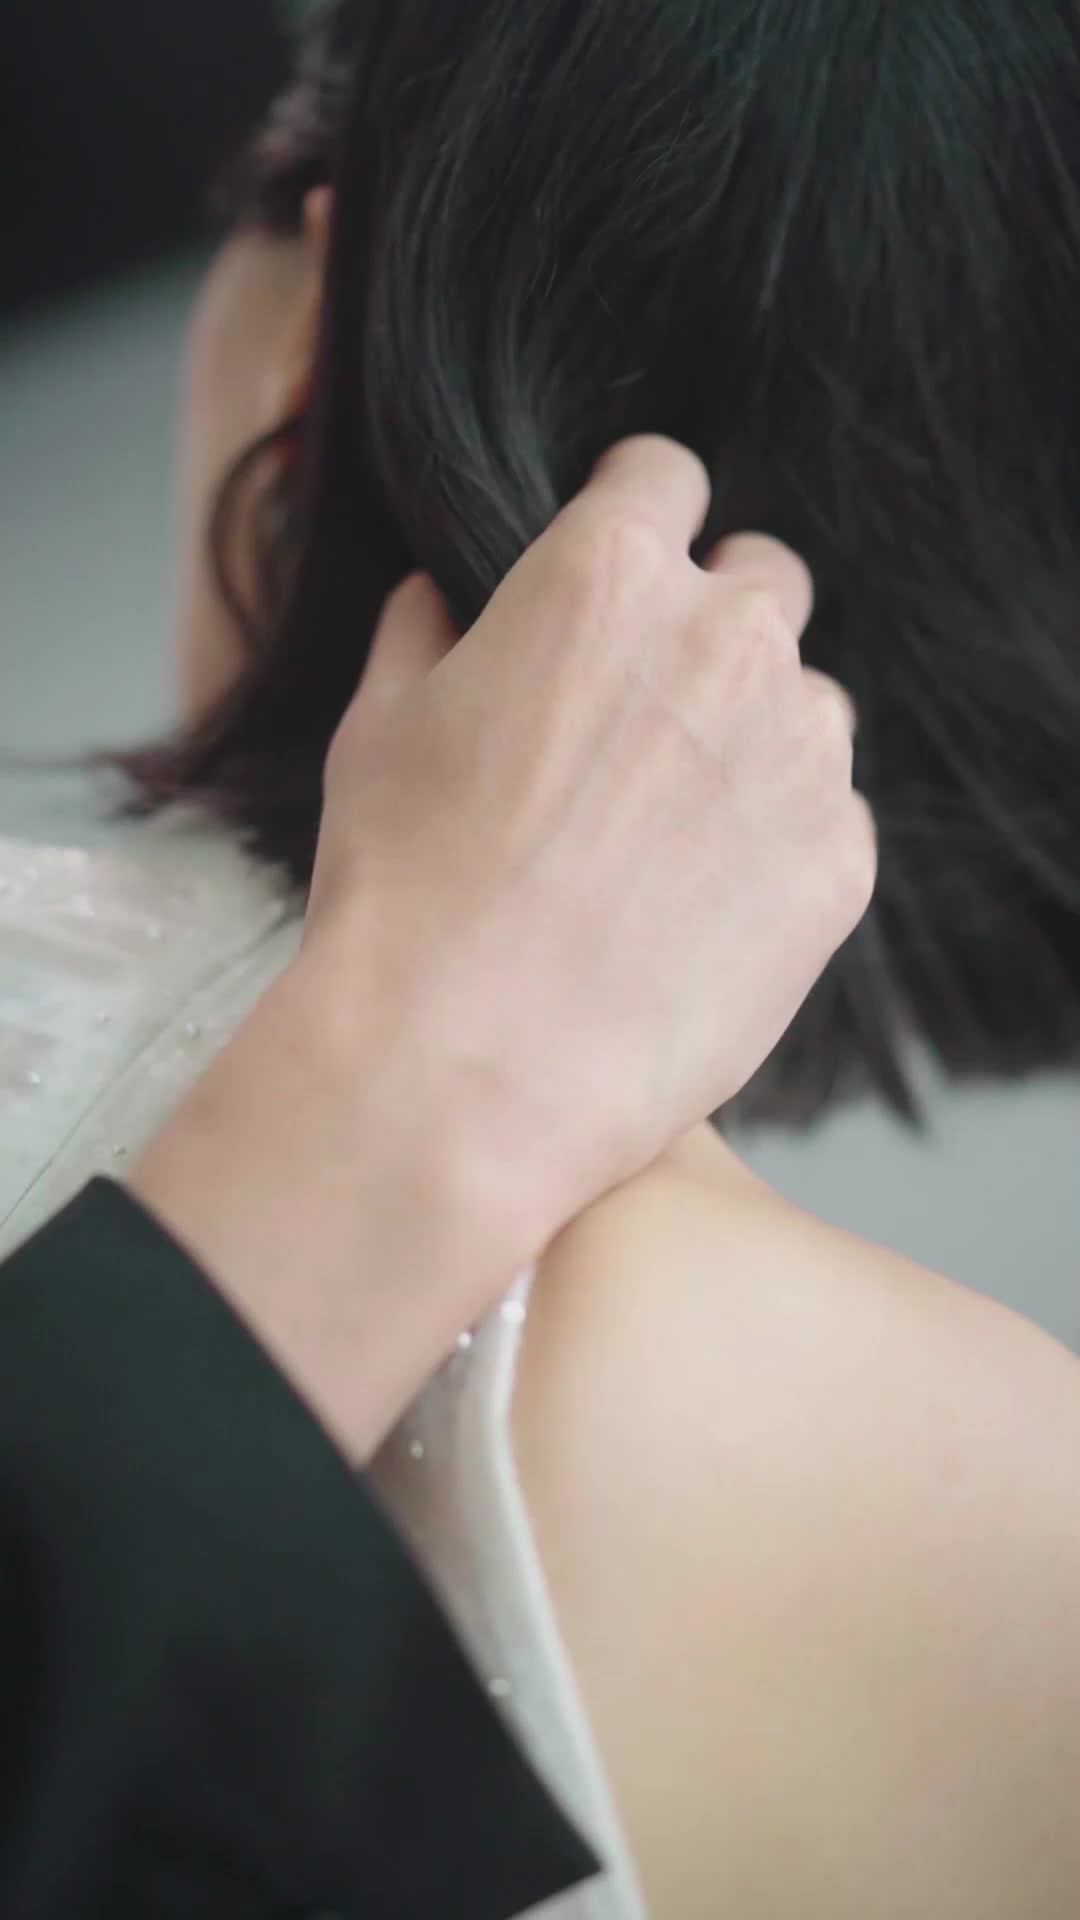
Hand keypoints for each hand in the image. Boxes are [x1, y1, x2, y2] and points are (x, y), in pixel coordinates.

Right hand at [302, 434, 874, 1234]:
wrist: (470, 1068)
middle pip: (761, 579)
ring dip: (754, 737)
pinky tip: (699, 908)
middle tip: (646, 716)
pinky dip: (779, 841)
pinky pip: (829, 814)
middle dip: (713, 623)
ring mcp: (801, 751)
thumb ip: (425, 635)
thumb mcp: (380, 731)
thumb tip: (441, 597)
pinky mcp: (841, 860)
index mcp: (607, 575)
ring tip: (667, 836)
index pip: (667, 474)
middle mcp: (728, 639)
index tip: (622, 576)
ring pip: (805, 703)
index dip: (636, 518)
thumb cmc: (406, 892)